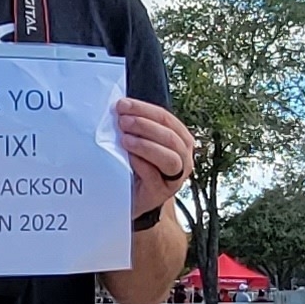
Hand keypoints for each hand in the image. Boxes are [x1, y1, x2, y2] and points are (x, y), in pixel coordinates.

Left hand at [112, 98, 193, 216]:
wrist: (130, 198)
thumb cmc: (136, 166)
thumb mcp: (141, 142)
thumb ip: (137, 126)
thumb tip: (121, 106)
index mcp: (180, 139)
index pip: (166, 119)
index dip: (144, 110)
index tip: (123, 105)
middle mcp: (184, 158)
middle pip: (170, 137)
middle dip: (145, 126)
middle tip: (122, 121)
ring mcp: (175, 177)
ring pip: (169, 158)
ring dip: (146, 145)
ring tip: (125, 139)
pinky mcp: (161, 193)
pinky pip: (155, 177)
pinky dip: (142, 165)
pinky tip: (130, 158)